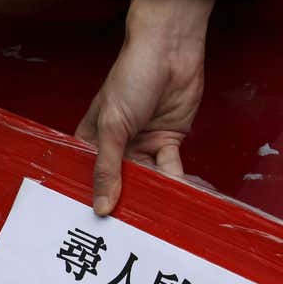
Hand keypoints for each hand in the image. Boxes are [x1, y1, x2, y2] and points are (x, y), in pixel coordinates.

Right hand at [75, 0, 215, 216]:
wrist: (171, 47)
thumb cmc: (131, 77)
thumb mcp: (113, 126)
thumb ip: (109, 169)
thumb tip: (102, 208)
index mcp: (91, 143)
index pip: (91, 180)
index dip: (97, 203)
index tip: (104, 232)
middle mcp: (115, 149)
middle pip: (122, 185)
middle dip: (133, 206)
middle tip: (141, 236)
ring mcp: (142, 147)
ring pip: (150, 181)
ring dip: (161, 196)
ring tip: (169, 222)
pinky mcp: (168, 143)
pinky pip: (174, 170)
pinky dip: (183, 184)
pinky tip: (192, 199)